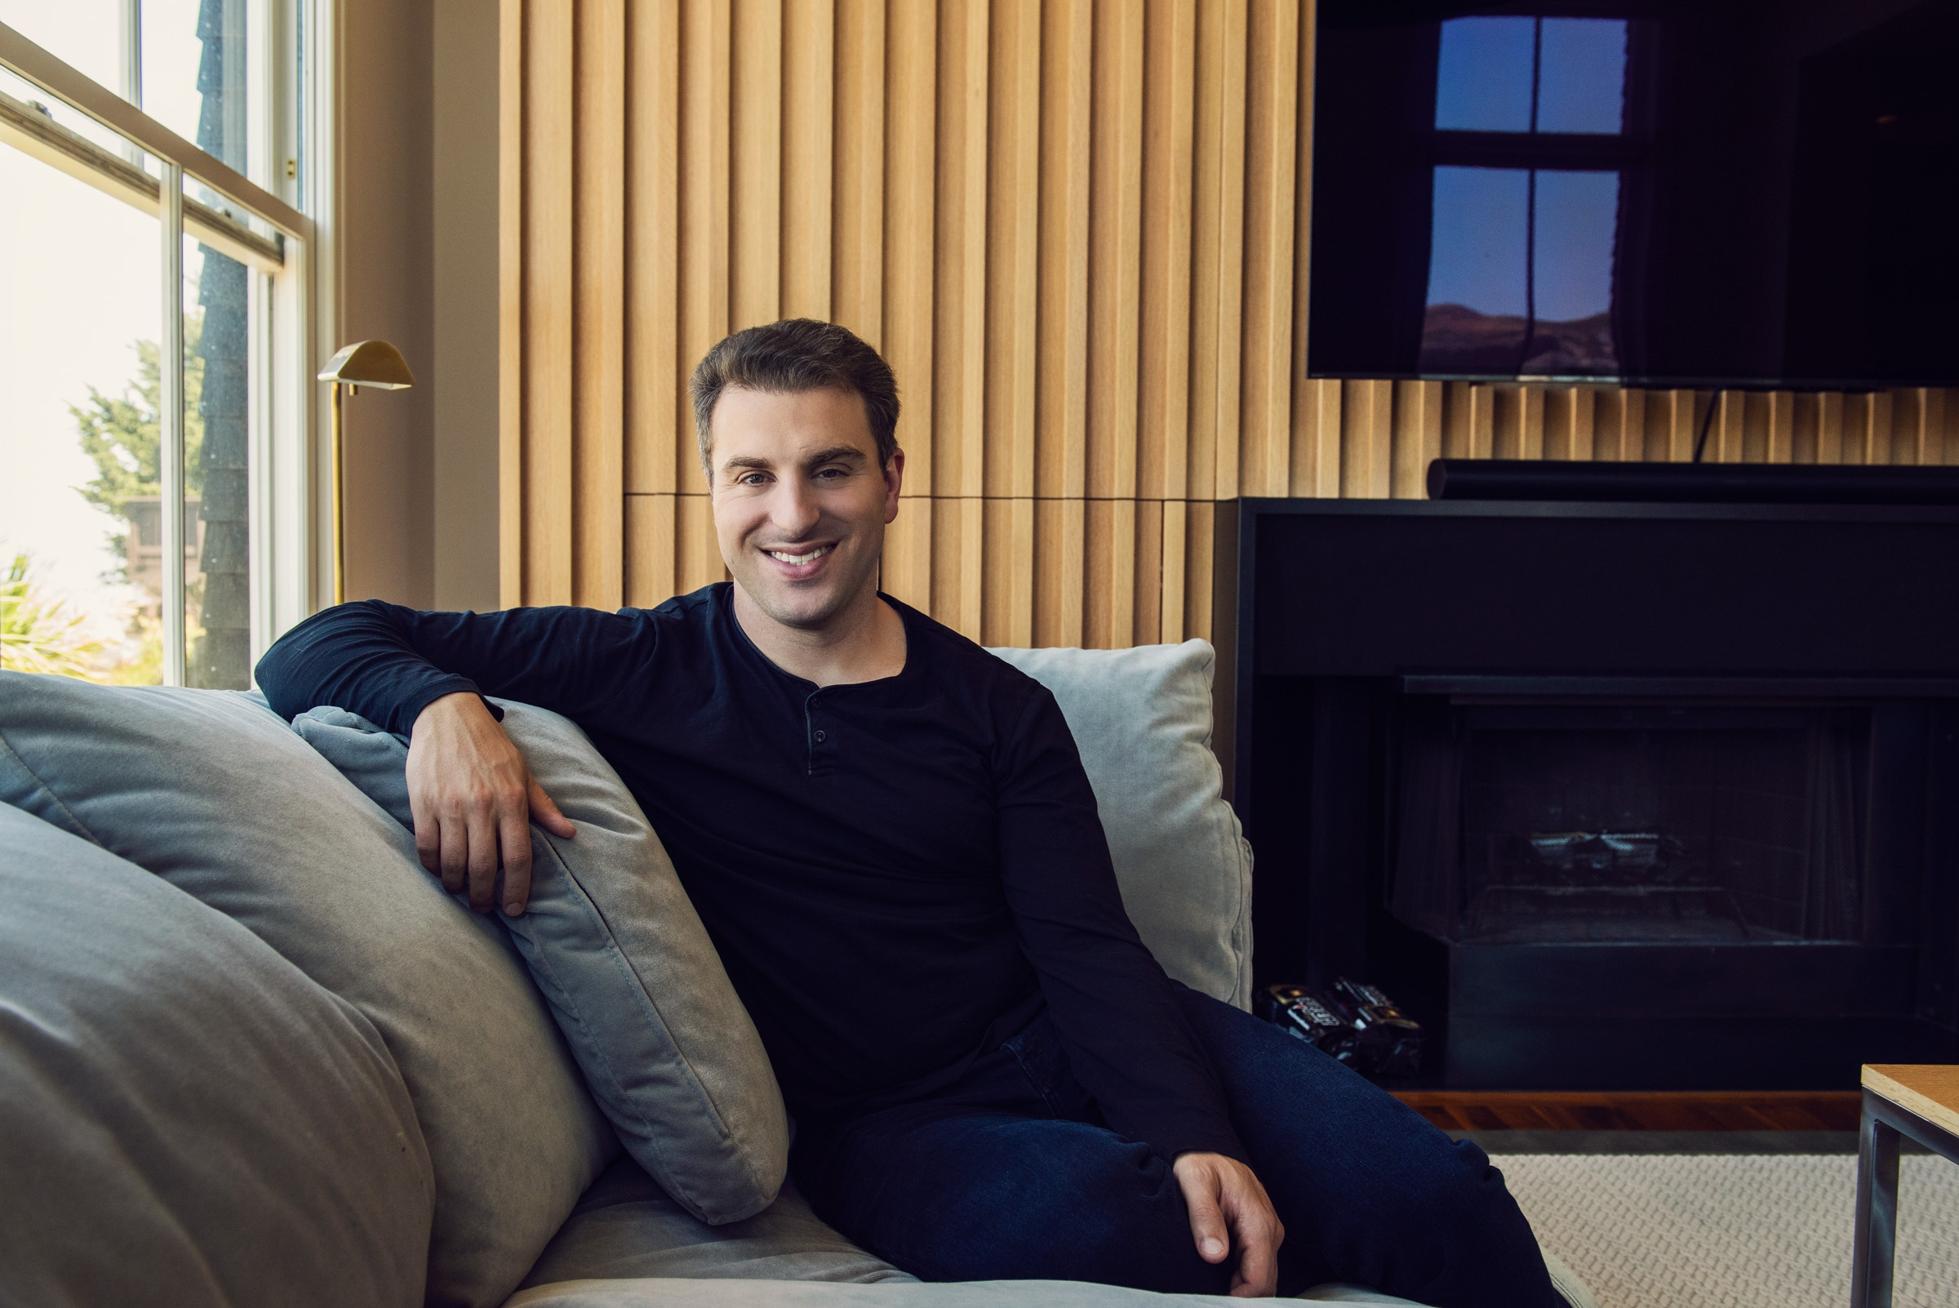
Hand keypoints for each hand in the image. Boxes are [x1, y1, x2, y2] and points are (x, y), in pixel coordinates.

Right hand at [406, 691, 575, 915]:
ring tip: (461, 891)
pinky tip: (439, 870)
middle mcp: (482, 806)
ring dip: (457, 885)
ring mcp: (450, 805)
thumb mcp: (523, 773)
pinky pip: (427, 846)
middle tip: (484, 907)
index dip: (518, 889)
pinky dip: (432, 865)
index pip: (519, 857)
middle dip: (485, 896)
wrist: (447, 715)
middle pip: (485, 867)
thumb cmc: (491, 747)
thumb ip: (543, 806)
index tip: (515, 909)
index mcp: (511, 800)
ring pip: (454, 862)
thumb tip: (569, 832)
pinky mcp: (423, 803)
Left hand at [1172, 1150, 1284, 1297]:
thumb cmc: (1201, 1165)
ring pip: (1263, 1278)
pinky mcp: (1260, 1236)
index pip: (1259, 1278)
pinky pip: (1257, 1267)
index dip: (1241, 1299)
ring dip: (1243, 1292)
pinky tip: (1222, 1285)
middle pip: (1266, 1283)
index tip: (1215, 1303)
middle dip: (1243, 1299)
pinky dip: (1243, 1281)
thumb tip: (1215, 1254)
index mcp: (1258, 1220)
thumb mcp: (1194, 1181)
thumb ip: (1204, 1216)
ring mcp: (1268, 1233)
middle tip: (1209, 1300)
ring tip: (1213, 1294)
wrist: (1208, 1152)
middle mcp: (1270, 1230)